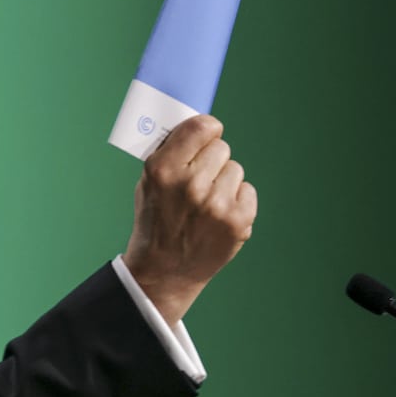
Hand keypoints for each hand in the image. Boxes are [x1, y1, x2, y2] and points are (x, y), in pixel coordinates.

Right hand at [122, 114, 257, 324]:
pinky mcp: (237, 222)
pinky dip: (237, 201)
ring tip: (207, 202)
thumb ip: (171, 153)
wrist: (165, 271)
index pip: (201, 127)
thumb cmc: (156, 220)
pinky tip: (219, 215)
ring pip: (235, 169)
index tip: (207, 135)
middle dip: (212, 160)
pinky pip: (248, 190)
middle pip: (221, 147)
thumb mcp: (148, 182)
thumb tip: (199, 125)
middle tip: (201, 179)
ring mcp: (216, 205)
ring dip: (224, 182)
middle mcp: (191, 185)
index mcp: (163, 170)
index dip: (207, 130)